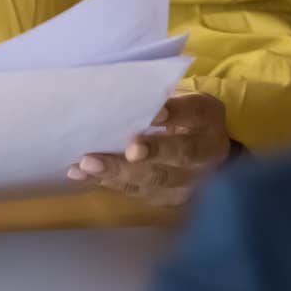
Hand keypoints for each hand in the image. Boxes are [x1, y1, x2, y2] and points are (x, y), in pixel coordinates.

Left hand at [66, 93, 230, 207]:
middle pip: (178, 155)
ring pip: (154, 180)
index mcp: (208, 118)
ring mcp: (189, 182)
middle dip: (147, 153)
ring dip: (117, 173)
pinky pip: (138, 192)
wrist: (204, 149)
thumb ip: (159, 96)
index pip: (193, 113)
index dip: (175, 114)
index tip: (156, 114)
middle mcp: (205, 154)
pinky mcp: (169, 198)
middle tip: (122, 150)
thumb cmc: (180, 113)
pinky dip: (108, 183)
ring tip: (86, 165)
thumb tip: (122, 92)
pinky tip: (82, 175)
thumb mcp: (180, 96)